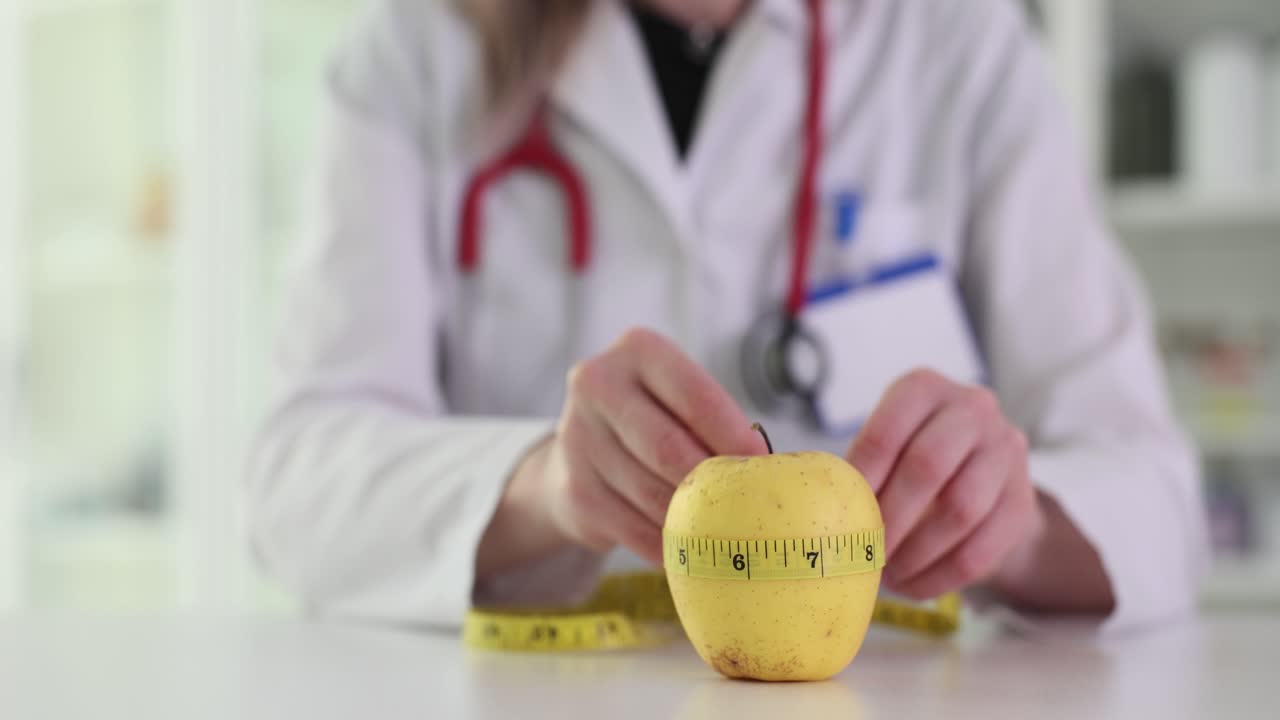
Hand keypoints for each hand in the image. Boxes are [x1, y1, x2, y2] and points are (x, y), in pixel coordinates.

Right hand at [539, 328, 765, 564]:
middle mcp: (598, 386)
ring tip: (724, 529)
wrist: (579, 453)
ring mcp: (578, 439)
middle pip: (666, 446)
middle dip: (712, 480)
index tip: (763, 464)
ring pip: (650, 493)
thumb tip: (768, 470)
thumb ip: (716, 422)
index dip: (733, 434)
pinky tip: (690, 549)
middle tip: (748, 504)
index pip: (693, 394)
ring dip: (693, 518)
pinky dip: (668, 544)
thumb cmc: (654, 420)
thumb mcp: (679, 400)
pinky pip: (633, 528)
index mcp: (637, 351)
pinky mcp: (574, 491)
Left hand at [847, 369, 1044, 600]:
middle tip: (864, 552)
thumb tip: (784, 481)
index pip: (886, 431)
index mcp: (923, 388)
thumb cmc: (908, 462)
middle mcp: (972, 408)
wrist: (980, 481)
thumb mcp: (880, 448)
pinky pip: (983, 547)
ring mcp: (1006, 450)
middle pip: (928, 465)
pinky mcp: (1023, 499)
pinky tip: (915, 587)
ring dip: (916, 551)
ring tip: (887, 574)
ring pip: (961, 508)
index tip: (840, 517)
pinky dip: (942, 576)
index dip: (861, 479)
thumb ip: (843, 466)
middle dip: (889, 517)